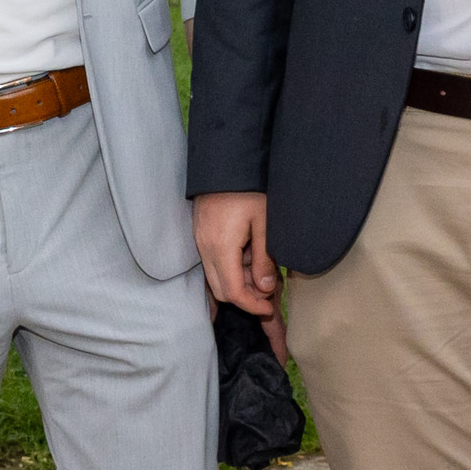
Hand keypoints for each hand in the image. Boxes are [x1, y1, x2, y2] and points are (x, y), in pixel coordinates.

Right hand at [195, 191, 290, 363]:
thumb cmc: (248, 188)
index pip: (233, 292)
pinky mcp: (201, 233)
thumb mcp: (265, 223)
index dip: (252, 305)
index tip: (270, 308)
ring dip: (238, 280)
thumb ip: (264, 259)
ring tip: (262, 267)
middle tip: (268, 292)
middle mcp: (205, 248)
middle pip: (221, 290)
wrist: (225, 162)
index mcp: (221, 248)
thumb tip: (265, 289)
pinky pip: (213, 261)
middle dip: (245, 297)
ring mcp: (200, 240)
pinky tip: (249, 254)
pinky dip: (231, 267)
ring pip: (216, 276)